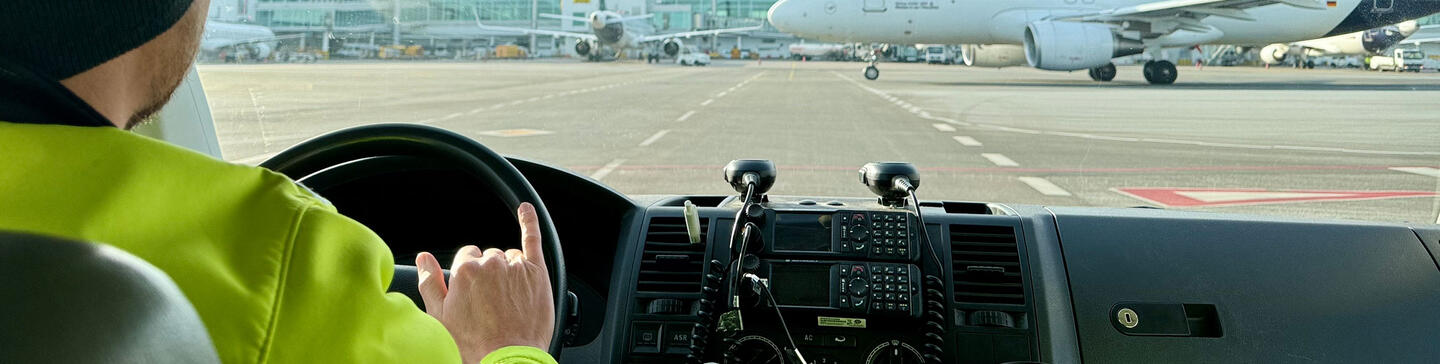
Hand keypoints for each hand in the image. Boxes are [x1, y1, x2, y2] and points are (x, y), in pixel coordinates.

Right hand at [416, 203, 554, 362]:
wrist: (507, 359)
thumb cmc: (474, 344)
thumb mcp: (440, 316)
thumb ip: (430, 282)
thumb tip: (423, 258)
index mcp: (465, 271)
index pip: (466, 258)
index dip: (469, 276)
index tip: (473, 293)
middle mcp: (491, 264)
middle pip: (488, 257)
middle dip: (488, 274)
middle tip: (490, 302)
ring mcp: (516, 267)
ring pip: (509, 257)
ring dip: (507, 270)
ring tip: (507, 298)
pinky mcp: (537, 273)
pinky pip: (533, 238)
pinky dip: (529, 221)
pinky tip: (525, 210)